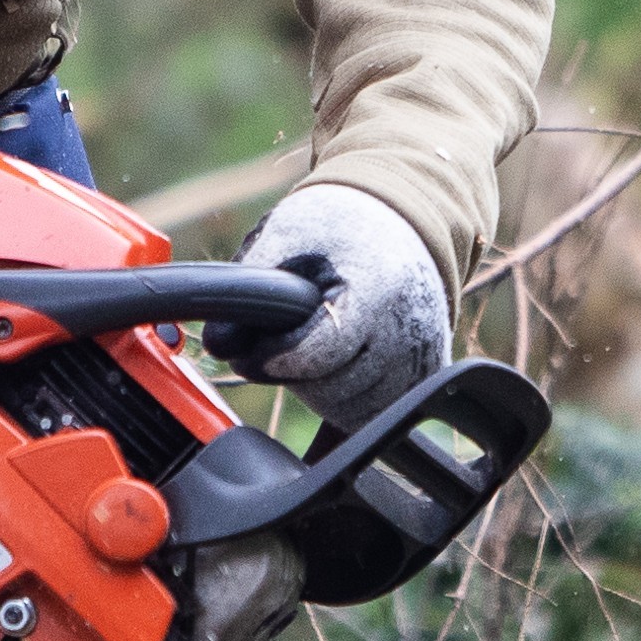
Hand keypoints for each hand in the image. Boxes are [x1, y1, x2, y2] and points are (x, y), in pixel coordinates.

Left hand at [227, 179, 446, 429]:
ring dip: (317, 392)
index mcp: (377, 289)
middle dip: (293, 373)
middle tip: (280, 342)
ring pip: (348, 412)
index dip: (273, 358)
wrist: (402, 221)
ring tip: (312, 349)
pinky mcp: (423, 379)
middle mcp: (409, 332)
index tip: (249, 353)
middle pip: (330, 390)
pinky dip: (341, 410)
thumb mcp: (287, 235)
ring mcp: (421, 361)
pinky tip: (325, 396)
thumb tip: (217, 344)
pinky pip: (370, 418)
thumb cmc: (341, 226)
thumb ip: (250, 289)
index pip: (318, 354)